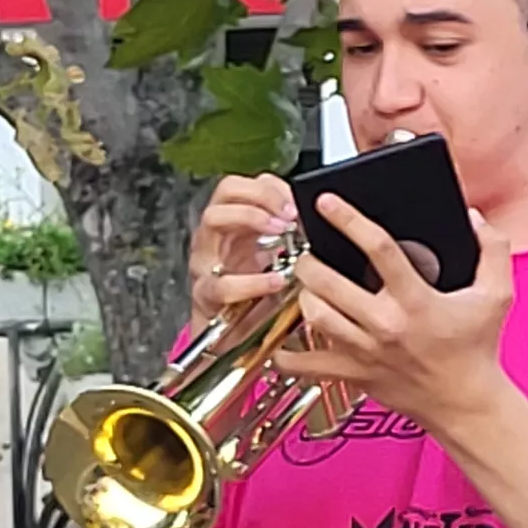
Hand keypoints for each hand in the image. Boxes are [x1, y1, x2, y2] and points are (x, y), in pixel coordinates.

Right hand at [188, 176, 298, 327]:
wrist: (234, 342)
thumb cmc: (257, 299)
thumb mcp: (277, 263)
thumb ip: (292, 241)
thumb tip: (321, 222)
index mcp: (234, 225)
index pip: (244, 185)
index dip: (270, 187)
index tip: (298, 200)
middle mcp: (216, 235)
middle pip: (226, 191)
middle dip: (261, 195)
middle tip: (290, 213)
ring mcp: (206, 261)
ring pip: (212, 219)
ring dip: (250, 217)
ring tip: (280, 231)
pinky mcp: (206, 295)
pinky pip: (221, 283)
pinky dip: (250, 281)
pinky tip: (275, 281)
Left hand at [273, 196, 515, 431]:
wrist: (466, 404)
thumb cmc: (477, 350)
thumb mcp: (497, 296)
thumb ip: (493, 251)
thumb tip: (475, 220)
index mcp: (417, 301)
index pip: (377, 249)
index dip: (349, 220)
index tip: (328, 202)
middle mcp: (386, 325)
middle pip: (328, 282)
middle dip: (310, 260)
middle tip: (310, 252)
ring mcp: (365, 352)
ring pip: (315, 315)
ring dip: (304, 295)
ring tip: (308, 285)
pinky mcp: (354, 375)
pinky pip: (306, 366)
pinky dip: (286, 357)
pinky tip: (281, 345)